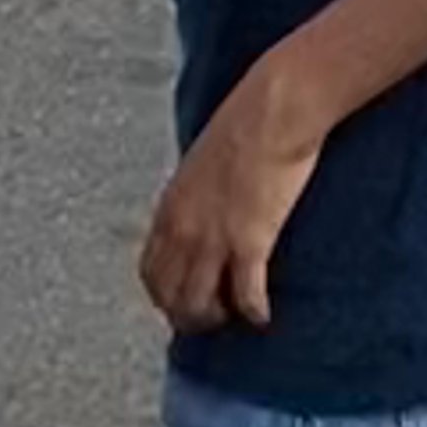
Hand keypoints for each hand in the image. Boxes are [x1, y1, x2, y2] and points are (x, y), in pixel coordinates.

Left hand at [141, 61, 324, 333]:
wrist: (275, 108)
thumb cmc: (246, 123)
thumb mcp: (201, 162)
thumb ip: (194, 194)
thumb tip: (203, 210)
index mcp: (169, 208)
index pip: (151, 273)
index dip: (165, 295)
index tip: (183, 299)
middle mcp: (183, 231)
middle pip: (171, 297)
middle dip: (187, 315)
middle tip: (210, 317)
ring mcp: (214, 239)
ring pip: (200, 306)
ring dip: (216, 317)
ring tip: (233, 315)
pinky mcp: (250, 241)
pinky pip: (245, 295)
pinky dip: (253, 312)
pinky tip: (263, 316)